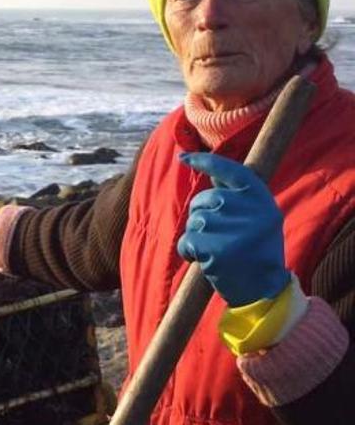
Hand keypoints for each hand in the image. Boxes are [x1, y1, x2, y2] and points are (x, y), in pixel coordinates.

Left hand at [177, 153, 289, 306]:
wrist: (265, 290)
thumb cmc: (256, 250)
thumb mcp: (256, 216)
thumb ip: (236, 194)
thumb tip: (210, 167)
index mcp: (261, 198)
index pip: (229, 170)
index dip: (204, 161)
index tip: (183, 157)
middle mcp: (249, 209)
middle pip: (204, 199)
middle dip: (201, 216)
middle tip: (217, 236)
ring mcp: (233, 228)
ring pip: (194, 221)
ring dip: (196, 237)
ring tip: (216, 251)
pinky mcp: (216, 248)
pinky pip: (186, 241)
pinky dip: (188, 251)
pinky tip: (204, 261)